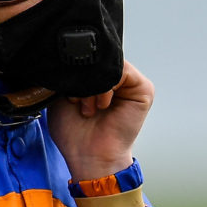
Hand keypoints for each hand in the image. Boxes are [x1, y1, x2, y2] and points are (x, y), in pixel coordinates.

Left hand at [47, 60, 153, 181]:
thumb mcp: (62, 92)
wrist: (88, 156)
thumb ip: (69, 70)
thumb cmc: (74, 131)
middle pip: (99, 57)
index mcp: (100, 76)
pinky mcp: (144, 89)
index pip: (90, 55)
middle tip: (78, 102)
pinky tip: (102, 106)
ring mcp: (132, 82)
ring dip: (93, 86)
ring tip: (90, 107)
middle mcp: (117, 77)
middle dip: (84, 78)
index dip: (76, 70)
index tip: (68, 94)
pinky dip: (106, 88)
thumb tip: (72, 50)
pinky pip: (122, 71)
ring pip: (109, 63)